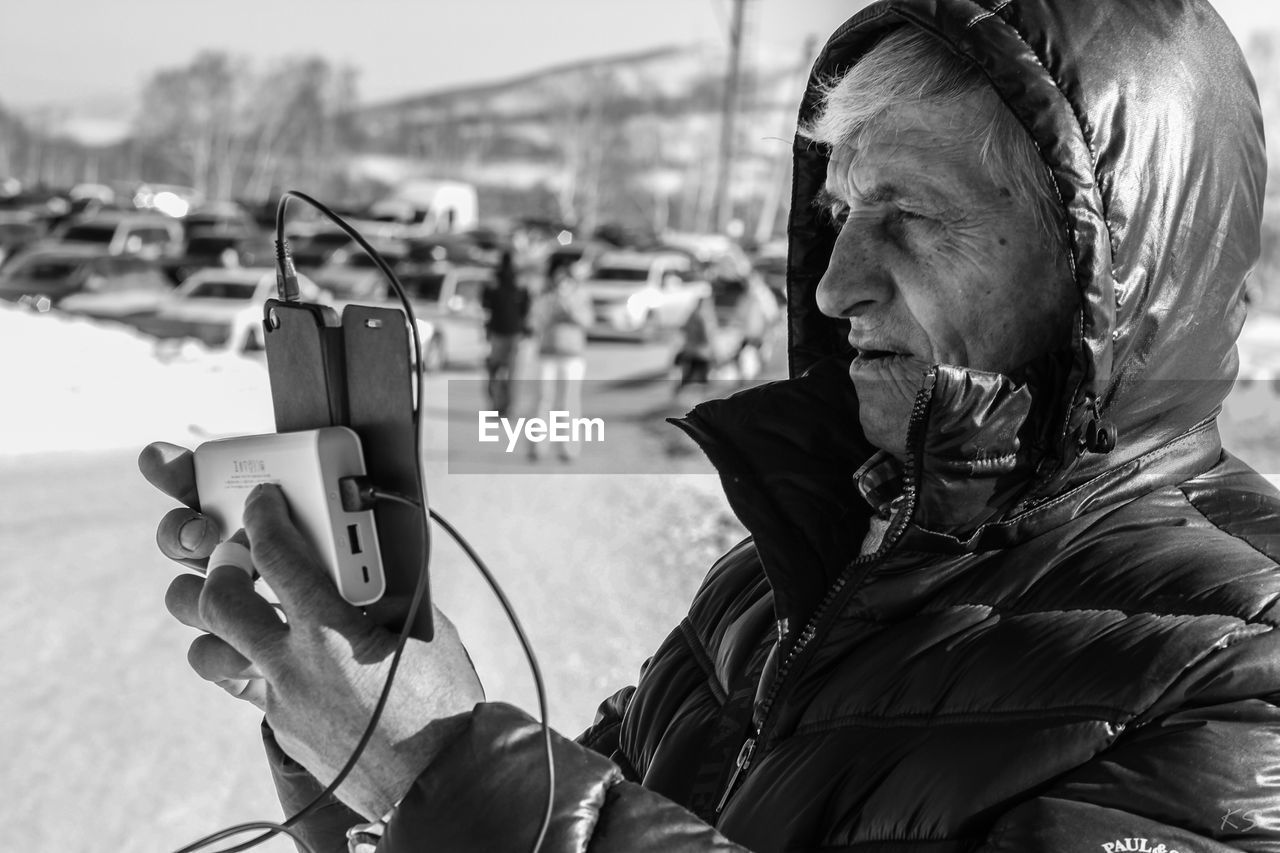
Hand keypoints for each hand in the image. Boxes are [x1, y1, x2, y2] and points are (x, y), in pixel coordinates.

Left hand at [138, 442, 484, 818]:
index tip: (262, 502)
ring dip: (213, 625)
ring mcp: (283, 701)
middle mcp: (295, 665)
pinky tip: (275, 653)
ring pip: (207, 655)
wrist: (440, 776)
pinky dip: (249, 663)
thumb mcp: (418, 626)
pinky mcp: (284, 729)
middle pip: (217, 602)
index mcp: (332, 628)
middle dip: (218, 567)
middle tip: (236, 553)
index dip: (263, 517)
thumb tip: (359, 561)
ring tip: (235, 609)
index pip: (276, 555)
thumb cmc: (442, 697)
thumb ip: (378, 591)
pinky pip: (242, 689)